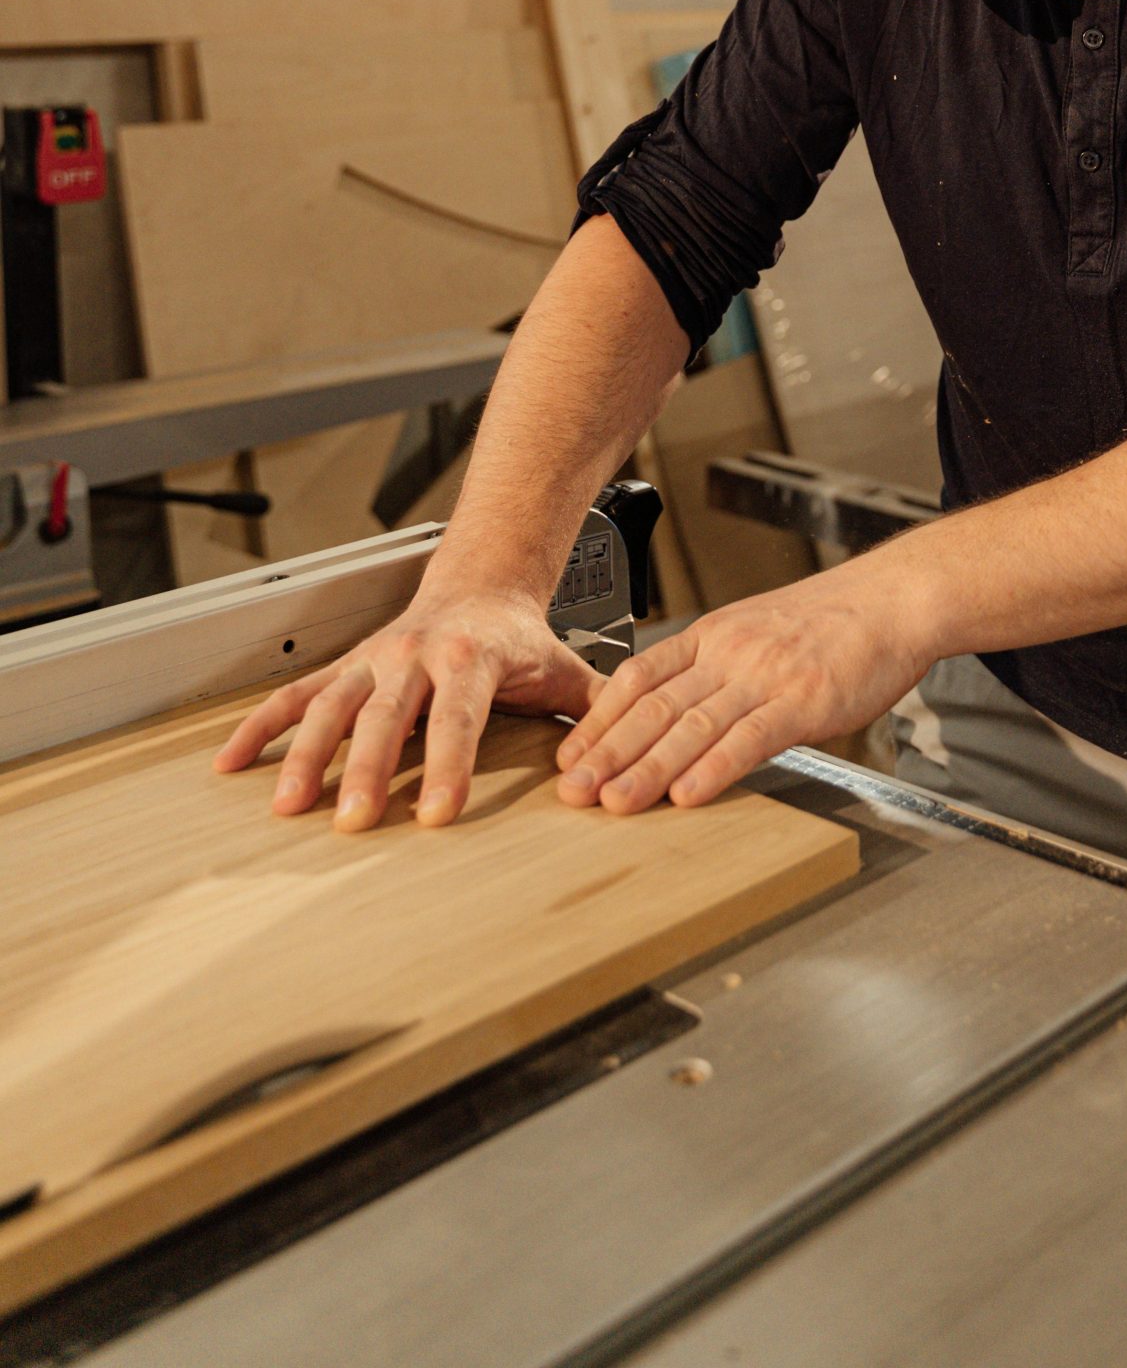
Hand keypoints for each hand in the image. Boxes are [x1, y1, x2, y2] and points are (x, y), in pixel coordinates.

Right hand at [213, 588, 600, 831]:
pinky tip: (230, 763)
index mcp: (473, 657)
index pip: (460, 717)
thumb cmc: (522, 638)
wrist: (481, 580)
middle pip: (388, 716)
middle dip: (370, 770)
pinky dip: (260, 727)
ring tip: (289, 805)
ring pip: (333, 706)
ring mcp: (375, 660)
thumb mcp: (565, 667)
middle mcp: (416, 655)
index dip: (450, 766)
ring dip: (307, 754)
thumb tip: (622, 763)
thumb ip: (596, 711)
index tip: (437, 815)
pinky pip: (296, 695)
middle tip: (356, 821)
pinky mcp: (346, 667)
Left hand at [555, 564, 932, 813]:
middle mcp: (730, 653)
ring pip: (693, 726)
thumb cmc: (831, 622)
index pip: (638, 679)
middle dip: (606, 753)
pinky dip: (715, 769)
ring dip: (648, 769)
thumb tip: (673, 717)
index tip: (568, 755)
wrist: (893, 599)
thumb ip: (715, 670)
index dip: (598, 720)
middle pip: (654, 706)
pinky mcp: (804, 701)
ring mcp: (766, 676)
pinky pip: (751, 738)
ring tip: (614, 802)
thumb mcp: (756, 632)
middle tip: (571, 791)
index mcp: (713, 636)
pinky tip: (689, 794)